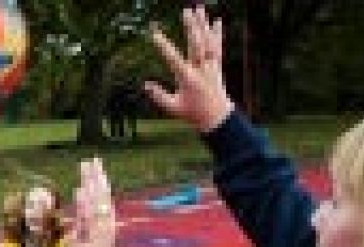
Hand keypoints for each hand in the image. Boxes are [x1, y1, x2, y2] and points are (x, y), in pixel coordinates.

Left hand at [67, 158, 117, 246]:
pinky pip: (87, 217)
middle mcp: (105, 227)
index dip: (101, 185)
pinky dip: (84, 203)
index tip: (97, 171)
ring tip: (88, 167)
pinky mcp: (91, 236)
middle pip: (102, 197)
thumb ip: (86, 235)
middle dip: (97, 178)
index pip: (103, 202)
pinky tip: (80, 190)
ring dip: (92, 184)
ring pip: (96, 203)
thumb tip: (81, 226)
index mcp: (105, 228)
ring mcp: (99, 231)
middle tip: (92, 161)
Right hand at [143, 6, 234, 132]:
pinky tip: (216, 20)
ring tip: (199, 9)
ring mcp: (210, 66)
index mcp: (187, 79)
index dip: (163, 46)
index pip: (173, 59)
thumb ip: (159, 96)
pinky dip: (217, 33)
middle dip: (191, 26)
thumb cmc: (193, 114)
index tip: (154, 34)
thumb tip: (145, 84)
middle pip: (195, 44)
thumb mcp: (173, 108)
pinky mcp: (217, 65)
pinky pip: (217, 46)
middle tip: (186, 11)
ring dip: (203, 24)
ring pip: (207, 41)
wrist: (217, 118)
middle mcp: (200, 69)